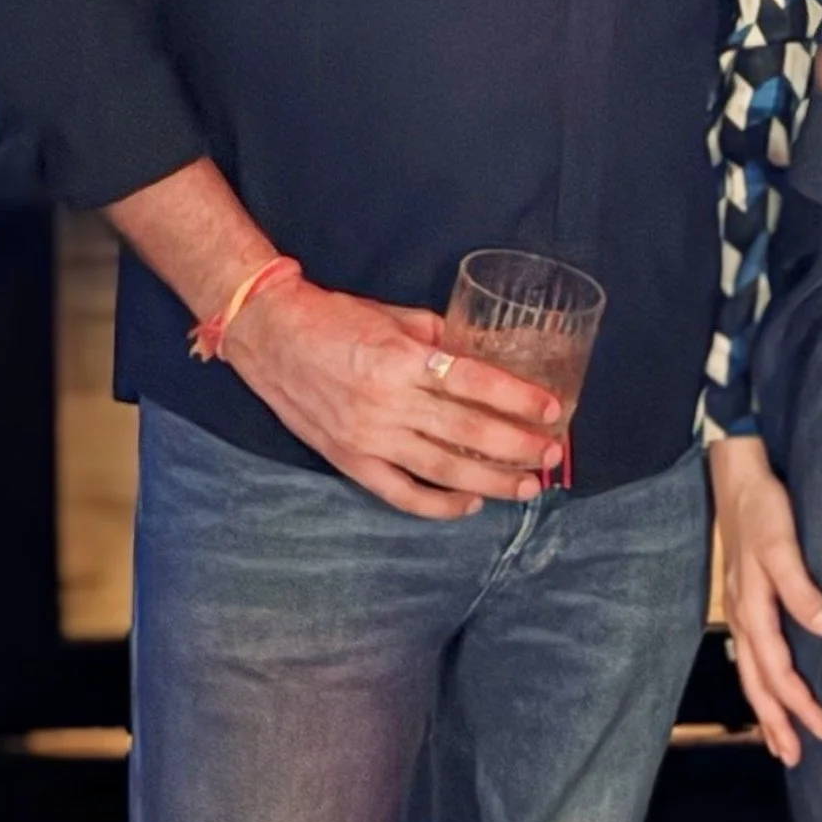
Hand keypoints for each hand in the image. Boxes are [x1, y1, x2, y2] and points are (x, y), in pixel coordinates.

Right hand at [228, 276, 568, 519]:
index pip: (475, 382)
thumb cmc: (333, 319)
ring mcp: (368, 437)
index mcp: (402, 359)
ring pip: (442, 469)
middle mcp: (387, 402)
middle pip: (467, 431)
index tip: (552, 409)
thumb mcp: (393, 317)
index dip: (518, 398)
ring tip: (528, 486)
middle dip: (518, 446)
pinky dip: (440, 504)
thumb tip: (481, 355)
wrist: (269, 336)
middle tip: (552, 453)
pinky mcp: (350, 461)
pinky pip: (402, 493)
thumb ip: (438, 338)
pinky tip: (471, 503)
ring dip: (491, 480)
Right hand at [709, 433, 821, 765]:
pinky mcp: (744, 595)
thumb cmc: (760, 505)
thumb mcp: (781, 541)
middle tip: (795, 756)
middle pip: (757, 681)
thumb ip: (800, 586)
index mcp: (751, 606)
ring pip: (751, 670)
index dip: (797, 702)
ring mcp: (740, 606)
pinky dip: (760, 678)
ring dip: (766, 706)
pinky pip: (751, 650)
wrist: (736, 473)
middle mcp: (742, 613)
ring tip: (780, 738)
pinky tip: (768, 683)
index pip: (775, 669)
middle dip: (776, 721)